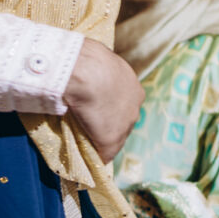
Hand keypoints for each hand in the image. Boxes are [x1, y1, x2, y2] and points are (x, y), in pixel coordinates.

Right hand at [64, 39, 142, 161]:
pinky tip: (86, 158)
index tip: (97, 107)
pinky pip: (104, 153)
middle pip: (123, 120)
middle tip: (90, 123)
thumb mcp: (96, 59)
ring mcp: (125, 124)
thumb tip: (83, 67)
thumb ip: (96, 69)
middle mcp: (135, 105)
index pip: (123, 102)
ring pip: (115, 136)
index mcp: (133, 85)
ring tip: (86, 140)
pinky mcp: (111, 140)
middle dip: (109, 122)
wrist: (86, 71)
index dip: (109, 106)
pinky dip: (95, 156)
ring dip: (101, 139)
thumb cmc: (87, 59)